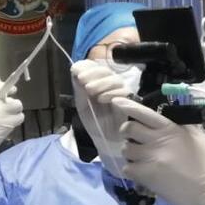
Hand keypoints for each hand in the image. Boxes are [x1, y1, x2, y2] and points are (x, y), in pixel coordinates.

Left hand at [71, 60, 129, 174]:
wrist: (104, 138)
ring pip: (114, 79)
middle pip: (104, 70)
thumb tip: (75, 70)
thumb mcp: (82, 104)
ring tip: (91, 92)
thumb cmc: (94, 120)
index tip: (76, 74)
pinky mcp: (129, 99)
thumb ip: (79, 89)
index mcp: (96, 81)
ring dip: (101, 83)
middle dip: (93, 74)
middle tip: (84, 84)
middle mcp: (109, 82)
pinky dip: (112, 92)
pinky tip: (102, 99)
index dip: (85, 68)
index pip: (92, 66)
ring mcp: (120, 90)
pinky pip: (124, 91)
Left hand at [115, 97, 204, 204]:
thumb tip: (167, 119)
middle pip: (128, 129)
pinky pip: (127, 168)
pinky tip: (142, 172)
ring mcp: (151, 158)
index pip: (144, 113)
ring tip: (141, 158)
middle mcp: (158, 141)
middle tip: (134, 139)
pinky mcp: (146, 176)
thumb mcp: (199, 138)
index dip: (128, 106)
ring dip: (131, 153)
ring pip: (126, 150)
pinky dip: (132, 170)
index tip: (117, 101)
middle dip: (128, 132)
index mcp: (171, 129)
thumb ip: (182, 126)